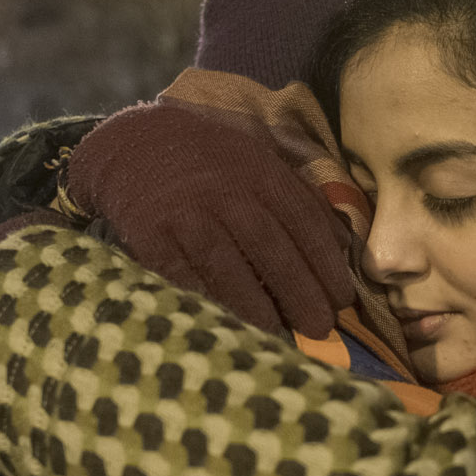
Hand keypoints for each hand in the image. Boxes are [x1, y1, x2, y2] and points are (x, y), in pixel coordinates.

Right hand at [65, 101, 353, 337]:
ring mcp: (185, 213)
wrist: (133, 141)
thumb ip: (300, 198)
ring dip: (254, 305)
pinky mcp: (149, 234)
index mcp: (259, 173)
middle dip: (299, 290)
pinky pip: (179, 275)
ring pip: (225, 265)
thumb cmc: (211, 160)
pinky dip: (204, 301)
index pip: (302, 220)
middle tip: (320, 326)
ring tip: (277, 335)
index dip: (325, 263)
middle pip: (270, 246)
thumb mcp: (260, 160)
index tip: (343, 299)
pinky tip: (223, 325)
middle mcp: (225, 191)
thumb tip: (343, 245)